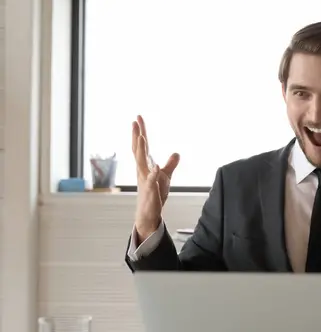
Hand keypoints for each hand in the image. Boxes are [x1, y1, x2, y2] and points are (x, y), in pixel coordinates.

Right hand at [132, 115, 179, 240]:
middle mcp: (142, 171)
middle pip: (138, 150)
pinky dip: (154, 174)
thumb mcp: (165, 176)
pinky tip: (156, 167)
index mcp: (145, 166)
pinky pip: (151, 181)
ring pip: (141, 163)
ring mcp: (145, 180)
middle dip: (137, 136)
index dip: (141, 131)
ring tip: (141, 137)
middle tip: (134, 121)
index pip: (143, 146)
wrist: (148, 214)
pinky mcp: (151, 191)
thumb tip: (176, 153)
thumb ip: (170, 164)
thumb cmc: (155, 194)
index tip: (138, 117)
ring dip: (141, 150)